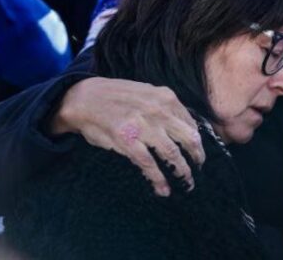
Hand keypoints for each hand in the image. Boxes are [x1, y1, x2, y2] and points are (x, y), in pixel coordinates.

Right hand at [50, 77, 205, 196]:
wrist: (84, 98)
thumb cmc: (116, 96)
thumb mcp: (147, 93)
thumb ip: (165, 107)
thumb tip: (183, 126)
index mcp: (166, 97)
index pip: (190, 123)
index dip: (197, 141)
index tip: (198, 152)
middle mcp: (159, 111)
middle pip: (188, 139)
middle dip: (197, 157)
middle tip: (199, 169)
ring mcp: (144, 126)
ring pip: (172, 154)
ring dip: (182, 171)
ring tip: (187, 183)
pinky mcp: (127, 141)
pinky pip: (149, 164)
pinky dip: (158, 178)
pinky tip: (163, 189)